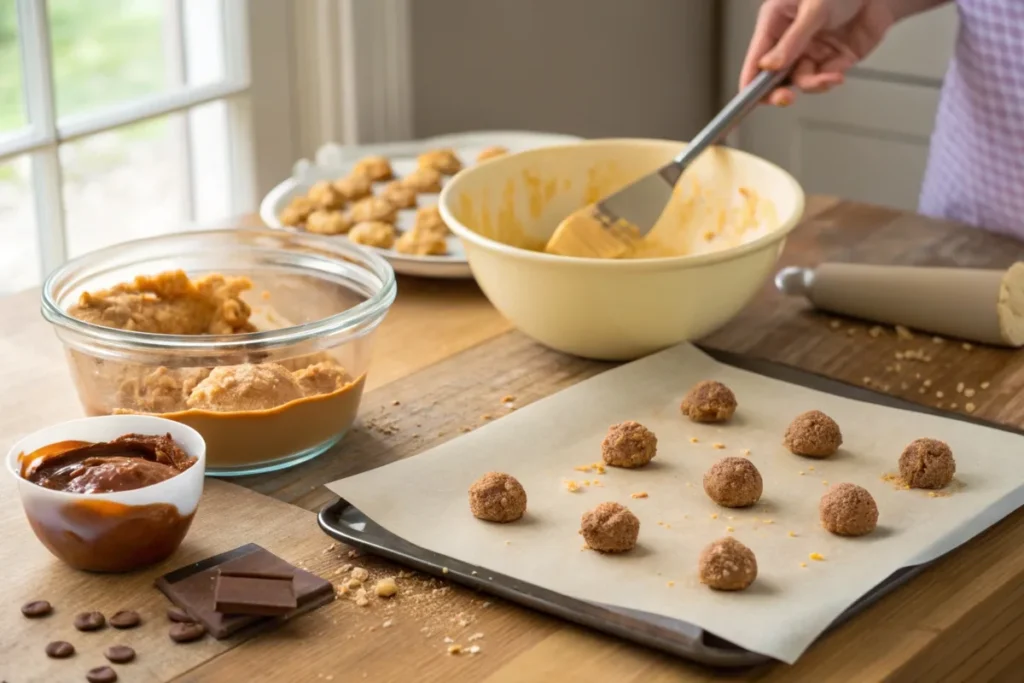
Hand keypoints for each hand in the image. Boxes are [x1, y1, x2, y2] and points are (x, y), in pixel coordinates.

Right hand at [741, 0, 895, 105]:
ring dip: (811, 84)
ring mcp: (810, 51)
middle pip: (773, 76)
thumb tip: (769, 66)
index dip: (750, 81)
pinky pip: (822, 79)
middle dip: (778, 90)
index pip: (755, 57)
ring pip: (800, 80)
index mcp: (775, 21)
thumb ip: (793, 40)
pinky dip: (828, 81)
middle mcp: (789, 40)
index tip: (748, 100)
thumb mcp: (814, 9)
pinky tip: (836, 76)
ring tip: (827, 78)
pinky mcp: (831, 60)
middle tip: (784, 98)